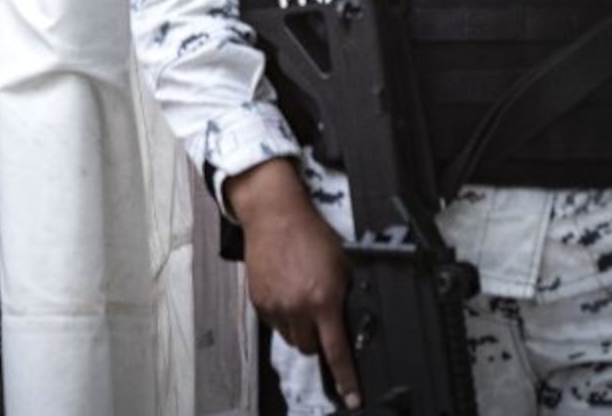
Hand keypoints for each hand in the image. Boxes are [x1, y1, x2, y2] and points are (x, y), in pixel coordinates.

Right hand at [226, 158, 359, 409]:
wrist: (275, 215)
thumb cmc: (310, 233)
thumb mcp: (341, 264)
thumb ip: (344, 295)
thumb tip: (345, 319)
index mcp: (323, 300)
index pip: (336, 350)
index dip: (346, 378)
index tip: (352, 397)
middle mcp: (298, 307)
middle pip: (310, 348)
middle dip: (318, 340)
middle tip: (320, 319)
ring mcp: (275, 305)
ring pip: (291, 338)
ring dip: (299, 329)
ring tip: (301, 301)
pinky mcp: (259, 300)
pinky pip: (274, 323)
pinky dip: (283, 316)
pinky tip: (286, 292)